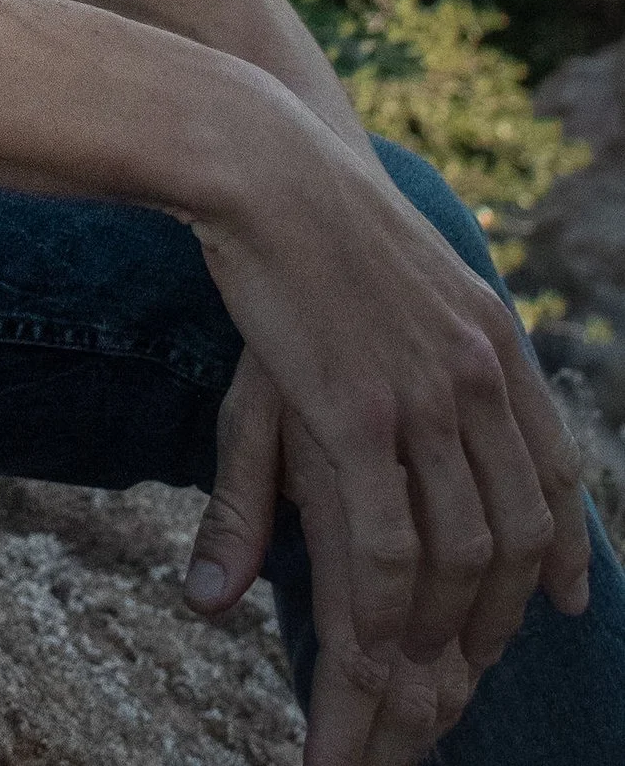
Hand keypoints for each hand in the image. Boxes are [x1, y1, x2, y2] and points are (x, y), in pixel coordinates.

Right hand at [184, 117, 591, 765]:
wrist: (263, 159)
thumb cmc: (307, 214)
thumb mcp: (376, 300)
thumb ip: (403, 378)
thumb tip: (408, 430)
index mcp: (494, 340)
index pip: (555, 467)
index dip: (566, 545)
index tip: (566, 600)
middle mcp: (479, 375)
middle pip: (516, 528)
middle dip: (500, 613)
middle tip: (470, 663)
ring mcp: (424, 397)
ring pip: (462, 551)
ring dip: (442, 626)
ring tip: (414, 671)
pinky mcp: (359, 413)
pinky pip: (390, 540)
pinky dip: (386, 605)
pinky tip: (369, 639)